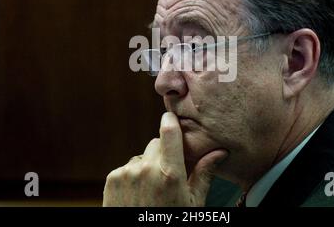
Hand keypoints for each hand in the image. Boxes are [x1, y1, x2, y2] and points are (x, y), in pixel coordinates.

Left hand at [103, 112, 227, 205]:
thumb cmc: (170, 221)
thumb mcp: (192, 203)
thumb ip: (204, 174)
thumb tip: (220, 152)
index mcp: (170, 174)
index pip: (169, 131)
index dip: (170, 120)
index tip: (171, 117)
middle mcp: (147, 169)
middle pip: (157, 143)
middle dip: (164, 153)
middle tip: (168, 174)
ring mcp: (127, 173)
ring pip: (142, 156)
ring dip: (148, 166)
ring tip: (152, 189)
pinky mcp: (113, 178)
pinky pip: (127, 167)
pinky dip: (133, 176)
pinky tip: (138, 193)